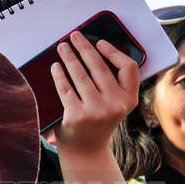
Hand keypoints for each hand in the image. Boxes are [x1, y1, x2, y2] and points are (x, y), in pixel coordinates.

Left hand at [51, 30, 140, 154]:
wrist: (86, 148)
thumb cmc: (98, 120)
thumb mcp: (115, 104)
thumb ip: (113, 84)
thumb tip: (95, 51)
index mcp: (129, 99)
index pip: (129, 68)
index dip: (114, 52)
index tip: (99, 42)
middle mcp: (116, 104)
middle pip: (99, 67)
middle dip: (85, 48)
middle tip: (75, 36)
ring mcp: (96, 110)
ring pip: (80, 75)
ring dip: (69, 57)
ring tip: (63, 47)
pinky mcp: (77, 115)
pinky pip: (65, 89)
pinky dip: (59, 75)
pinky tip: (55, 66)